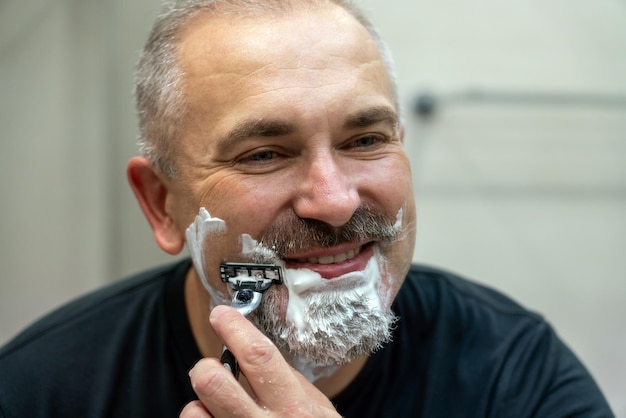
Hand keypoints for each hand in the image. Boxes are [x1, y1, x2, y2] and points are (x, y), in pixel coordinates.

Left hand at [180, 305, 341, 417]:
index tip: (221, 315)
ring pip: (193, 413)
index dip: (235, 329)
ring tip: (217, 410)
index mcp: (292, 407)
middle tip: (213, 368)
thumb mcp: (316, 409)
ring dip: (200, 406)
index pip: (258, 356)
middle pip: (213, 382)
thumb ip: (287, 383)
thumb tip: (254, 353)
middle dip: (206, 367)